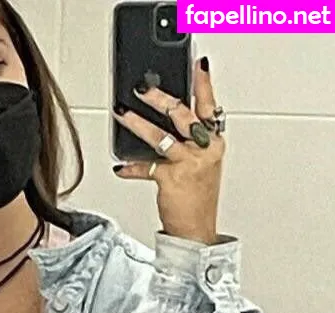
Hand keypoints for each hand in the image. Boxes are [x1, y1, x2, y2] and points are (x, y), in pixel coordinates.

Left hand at [112, 57, 223, 244]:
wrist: (196, 228)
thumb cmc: (197, 196)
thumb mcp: (202, 162)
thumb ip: (189, 140)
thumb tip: (163, 119)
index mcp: (215, 142)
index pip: (209, 107)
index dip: (204, 84)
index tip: (197, 63)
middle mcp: (205, 149)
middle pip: (183, 115)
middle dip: (160, 98)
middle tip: (142, 87)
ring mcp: (189, 164)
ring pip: (161, 136)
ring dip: (137, 124)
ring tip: (121, 113)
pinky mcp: (172, 179)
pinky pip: (146, 168)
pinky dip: (131, 168)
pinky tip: (120, 167)